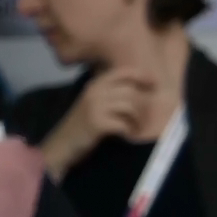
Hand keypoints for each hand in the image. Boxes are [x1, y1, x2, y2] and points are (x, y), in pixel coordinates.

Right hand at [41, 67, 157, 176]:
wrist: (62, 145)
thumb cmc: (83, 125)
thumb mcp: (94, 103)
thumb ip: (111, 93)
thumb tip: (141, 89)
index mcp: (95, 84)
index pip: (123, 72)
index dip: (142, 76)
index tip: (154, 84)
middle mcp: (95, 92)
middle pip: (131, 91)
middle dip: (142, 106)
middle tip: (141, 118)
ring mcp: (95, 107)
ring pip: (130, 106)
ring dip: (137, 119)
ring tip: (133, 127)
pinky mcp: (97, 123)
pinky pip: (124, 124)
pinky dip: (129, 131)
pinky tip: (125, 135)